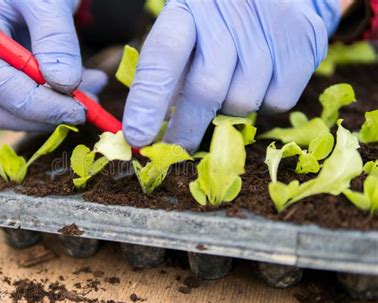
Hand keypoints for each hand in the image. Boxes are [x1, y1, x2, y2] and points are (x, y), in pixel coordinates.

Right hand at [0, 0, 106, 131]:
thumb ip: (55, 39)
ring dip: (54, 111)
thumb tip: (66, 85)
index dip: (41, 106)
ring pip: (10, 111)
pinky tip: (83, 85)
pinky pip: (20, 101)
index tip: (79, 110)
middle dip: (46, 116)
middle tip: (87, 107)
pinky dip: (53, 101)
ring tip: (92, 89)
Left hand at [123, 0, 340, 151]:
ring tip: (230, 86)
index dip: (149, 100)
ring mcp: (270, 23)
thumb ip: (169, 76)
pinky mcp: (304, 39)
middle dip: (187, 129)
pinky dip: (264, 104)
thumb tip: (148, 129)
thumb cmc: (218, 26)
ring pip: (242, 102)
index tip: (137, 136)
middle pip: (206, 89)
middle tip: (176, 149)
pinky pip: (277, 102)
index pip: (163, 55)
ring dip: (229, 110)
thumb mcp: (186, 37)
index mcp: (188, 8)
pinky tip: (261, 80)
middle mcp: (229, 10)